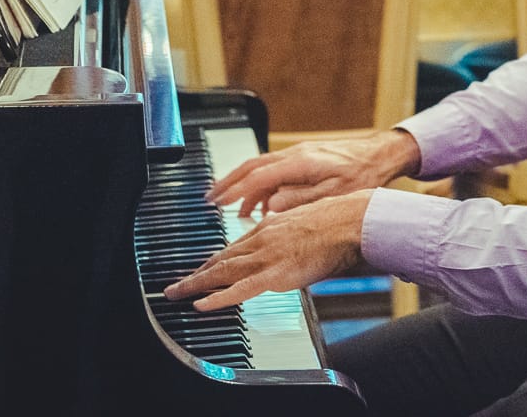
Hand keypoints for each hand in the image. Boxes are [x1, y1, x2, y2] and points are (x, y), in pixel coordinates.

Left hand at [164, 190, 373, 311]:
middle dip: (197, 272)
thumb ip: (290, 232)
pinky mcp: (276, 274)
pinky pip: (241, 290)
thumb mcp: (306, 222)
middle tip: (177, 284)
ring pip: (223, 273)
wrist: (350, 220)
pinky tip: (201, 305)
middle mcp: (262, 239)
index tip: (202, 267)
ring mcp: (267, 256)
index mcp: (270, 227)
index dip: (215, 259)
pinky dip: (218, 298)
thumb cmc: (337, 221)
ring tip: (176, 293)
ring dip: (196, 284)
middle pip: (222, 259)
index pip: (235, 246)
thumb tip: (287, 240)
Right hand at [210, 129, 420, 216]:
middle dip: (229, 182)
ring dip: (244, 186)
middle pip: (252, 167)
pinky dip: (262, 186)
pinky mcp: (305, 159)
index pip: (258, 175)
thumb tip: (269, 208)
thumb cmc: (363, 175)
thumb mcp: (332, 195)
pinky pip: (274, 171)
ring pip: (261, 168)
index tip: (217, 202)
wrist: (383, 154)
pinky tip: (261, 204)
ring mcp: (299, 155)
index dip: (235, 189)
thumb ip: (298, 200)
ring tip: (231, 208)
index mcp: (300, 163)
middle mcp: (295, 155)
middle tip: (210, 199)